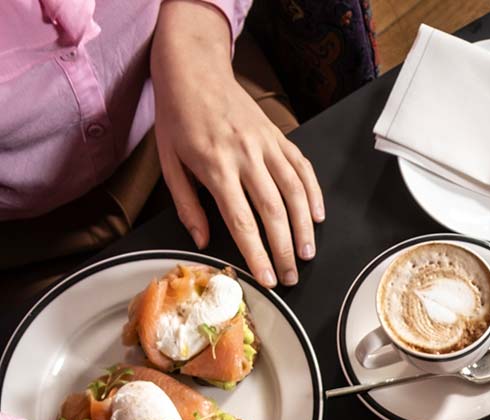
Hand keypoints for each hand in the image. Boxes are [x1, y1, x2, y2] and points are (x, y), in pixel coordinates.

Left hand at [151, 1, 323, 287]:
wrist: (193, 66)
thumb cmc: (177, 116)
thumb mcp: (168, 161)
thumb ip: (186, 204)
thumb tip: (202, 240)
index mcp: (215, 165)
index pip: (241, 221)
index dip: (257, 254)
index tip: (267, 280)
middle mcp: (245, 155)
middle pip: (273, 211)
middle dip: (285, 250)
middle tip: (291, 277)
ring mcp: (265, 143)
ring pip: (294, 191)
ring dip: (305, 227)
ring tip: (308, 254)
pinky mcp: (278, 134)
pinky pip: (302, 167)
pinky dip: (313, 193)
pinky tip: (317, 217)